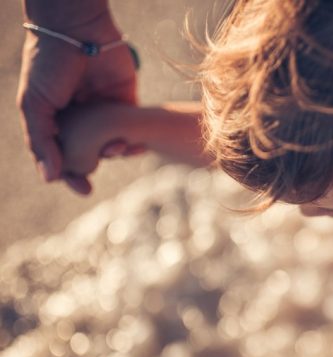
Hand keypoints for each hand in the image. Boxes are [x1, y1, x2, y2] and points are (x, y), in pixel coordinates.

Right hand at [16, 10, 137, 194]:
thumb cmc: (49, 65)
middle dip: (92, 169)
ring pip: (112, 145)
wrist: (77, 30)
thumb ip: (42, 142)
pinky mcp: (126, 103)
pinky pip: (132, 130)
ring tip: (115, 147)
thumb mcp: (35, 104)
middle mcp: (79, 119)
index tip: (82, 188)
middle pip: (88, 155)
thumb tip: (50, 179)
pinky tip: (134, 146)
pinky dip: (135, 142)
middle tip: (93, 183)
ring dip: (115, 153)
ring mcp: (103, 112)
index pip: (61, 155)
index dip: (69, 175)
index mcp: (54, 120)